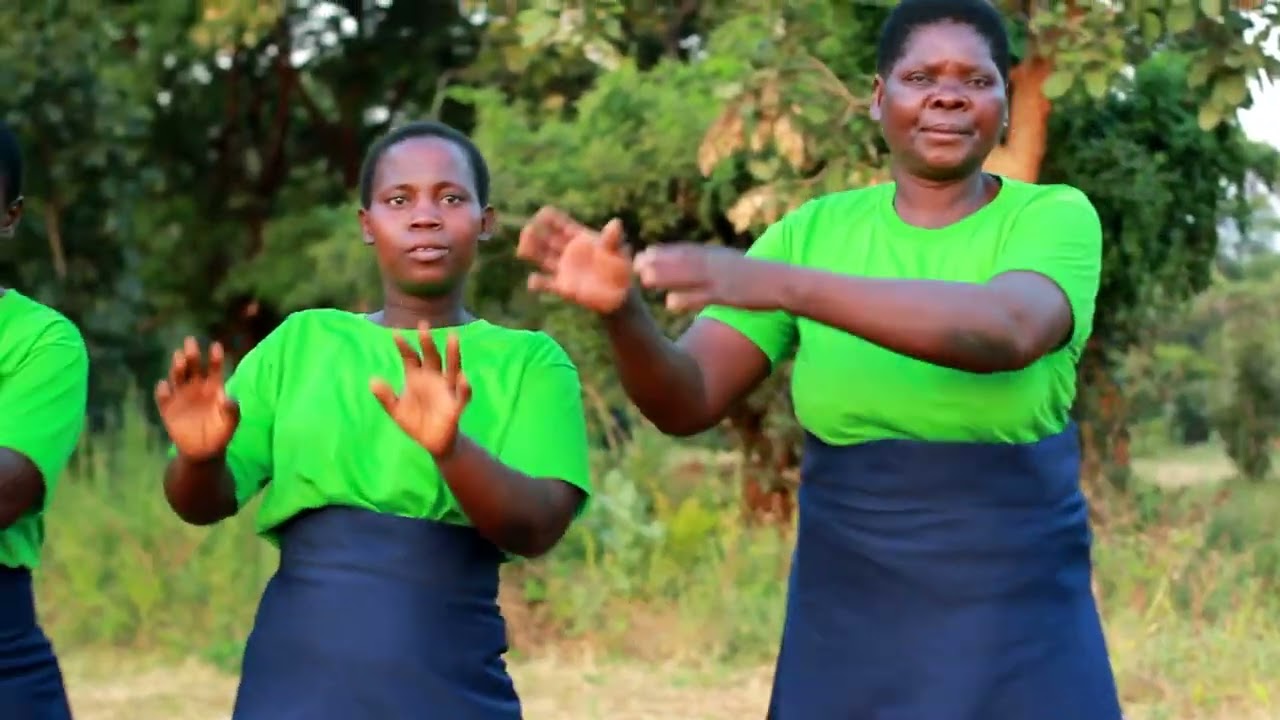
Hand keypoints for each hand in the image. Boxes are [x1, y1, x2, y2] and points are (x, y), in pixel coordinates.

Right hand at [155, 337, 239, 460]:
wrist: (204, 451)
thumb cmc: (220, 432)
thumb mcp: (231, 423)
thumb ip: (232, 410)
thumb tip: (228, 398)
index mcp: (213, 387)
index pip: (214, 369)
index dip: (215, 358)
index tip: (216, 346)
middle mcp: (195, 387)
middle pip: (193, 367)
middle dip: (192, 354)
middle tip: (190, 341)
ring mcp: (181, 396)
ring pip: (177, 378)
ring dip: (177, 368)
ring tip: (179, 358)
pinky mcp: (168, 409)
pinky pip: (163, 398)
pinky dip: (163, 392)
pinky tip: (164, 386)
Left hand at [370, 322, 471, 457]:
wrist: (432, 443)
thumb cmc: (415, 422)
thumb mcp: (396, 411)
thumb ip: (386, 397)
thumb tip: (373, 380)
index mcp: (417, 377)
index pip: (410, 357)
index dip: (404, 346)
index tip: (395, 333)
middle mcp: (433, 379)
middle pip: (431, 356)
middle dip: (427, 342)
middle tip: (423, 325)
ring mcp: (446, 390)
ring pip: (452, 368)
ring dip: (452, 353)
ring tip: (452, 337)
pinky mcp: (456, 405)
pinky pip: (462, 395)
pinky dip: (464, 387)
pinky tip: (463, 379)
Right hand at [517, 207, 632, 313]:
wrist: (619, 294)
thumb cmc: (619, 268)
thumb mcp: (618, 251)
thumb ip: (613, 239)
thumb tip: (616, 223)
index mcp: (579, 238)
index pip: (562, 225)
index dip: (552, 219)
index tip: (542, 213)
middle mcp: (567, 251)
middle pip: (548, 240)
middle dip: (536, 235)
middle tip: (527, 230)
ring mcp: (563, 268)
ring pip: (543, 258)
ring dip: (532, 253)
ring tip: (521, 250)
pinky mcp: (563, 287)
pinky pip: (547, 284)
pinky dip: (538, 283)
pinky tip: (533, 281)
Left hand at [634, 244, 779, 312]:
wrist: (786, 282)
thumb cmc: (761, 280)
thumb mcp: (735, 270)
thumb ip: (715, 273)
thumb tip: (701, 276)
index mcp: (719, 256)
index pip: (688, 251)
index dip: (665, 252)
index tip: (644, 252)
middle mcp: (717, 264)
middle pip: (683, 261)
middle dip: (659, 261)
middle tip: (634, 262)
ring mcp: (723, 279)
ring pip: (689, 276)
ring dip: (666, 276)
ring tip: (643, 279)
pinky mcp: (730, 295)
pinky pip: (704, 297)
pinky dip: (687, 299)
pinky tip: (669, 304)